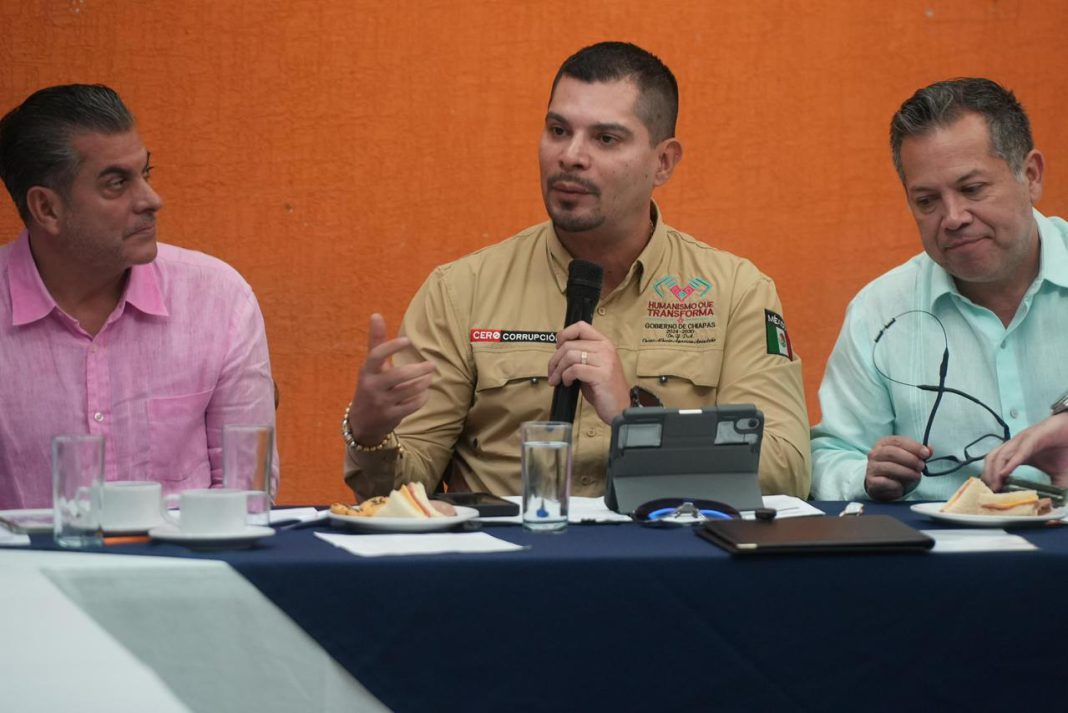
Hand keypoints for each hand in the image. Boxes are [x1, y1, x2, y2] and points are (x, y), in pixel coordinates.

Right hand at [348, 313, 435, 445]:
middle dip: (419, 369)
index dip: (392, 347)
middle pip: (399, 375)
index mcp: (367, 371)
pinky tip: (425, 392)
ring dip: (423, 383)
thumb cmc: (371, 385)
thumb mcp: (370, 366)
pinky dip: (422, 398)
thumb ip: (376, 341)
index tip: (408, 341)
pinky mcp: (391, 416)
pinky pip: (412, 405)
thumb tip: (376, 314)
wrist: (362, 422)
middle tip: (432, 365)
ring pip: (409, 390)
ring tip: (430, 377)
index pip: (376, 355)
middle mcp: (372, 386)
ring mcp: (382, 402)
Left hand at [546, 321, 629, 424]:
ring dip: (558, 369)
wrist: (619, 408)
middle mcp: (606, 349)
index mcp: (604, 343)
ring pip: (570, 356)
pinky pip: (574, 369)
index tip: (557, 348)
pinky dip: (566, 377)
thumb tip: (559, 349)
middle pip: (570, 344)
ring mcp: (605, 361)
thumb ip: (580, 355)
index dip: (564, 335)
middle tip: (551, 372)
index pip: (581, 327)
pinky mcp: (601, 375)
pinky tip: (568, 383)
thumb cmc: (603, 389)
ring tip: (557, 380)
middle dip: (555, 359)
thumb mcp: (592, 366)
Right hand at [864, 436, 930, 500]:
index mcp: (883, 443)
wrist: (881, 484)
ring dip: (906, 472)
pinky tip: (902, 486)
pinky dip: (896, 485)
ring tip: (916, 476)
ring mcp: (871, 467)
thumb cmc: (896, 467)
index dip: (914, 446)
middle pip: (892, 453)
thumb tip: (929, 450)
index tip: (926, 453)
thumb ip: (918, 453)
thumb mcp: (907, 457)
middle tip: (921, 466)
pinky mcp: (871, 482)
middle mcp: (875, 454)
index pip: (898, 441)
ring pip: (889, 467)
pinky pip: (885, 482)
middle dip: (910, 459)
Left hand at [981, 413, 1067, 490]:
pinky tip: (1005, 473)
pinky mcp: (1033, 437)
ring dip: (994, 472)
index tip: (990, 494)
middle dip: (987, 476)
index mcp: (1017, 454)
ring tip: (994, 487)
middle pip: (992, 460)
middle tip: (989, 493)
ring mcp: (1023, 441)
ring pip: (1000, 455)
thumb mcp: (1059, 474)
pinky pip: (1018, 451)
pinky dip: (1010, 462)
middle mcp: (1015, 446)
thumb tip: (1053, 504)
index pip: (996, 465)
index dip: (990, 478)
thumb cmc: (1064, 449)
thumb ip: (1054, 487)